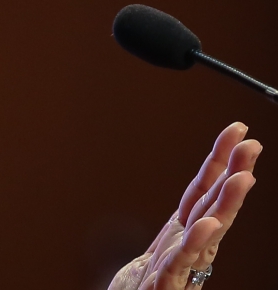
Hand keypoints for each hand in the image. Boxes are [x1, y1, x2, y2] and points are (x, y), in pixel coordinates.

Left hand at [109, 122, 261, 289]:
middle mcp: (189, 244)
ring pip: (207, 228)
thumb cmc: (152, 282)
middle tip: (253, 146)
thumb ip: (186, 226)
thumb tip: (209, 197)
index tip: (238, 130)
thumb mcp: (167, 244)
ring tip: (243, 178)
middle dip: (234, 173)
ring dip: (226, 202)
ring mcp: (181, 262)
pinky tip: (208, 225)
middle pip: (213, 203)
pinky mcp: (165, 282)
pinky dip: (195, 242)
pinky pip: (180, 259)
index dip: (220, 158)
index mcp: (185, 230)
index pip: (205, 188)